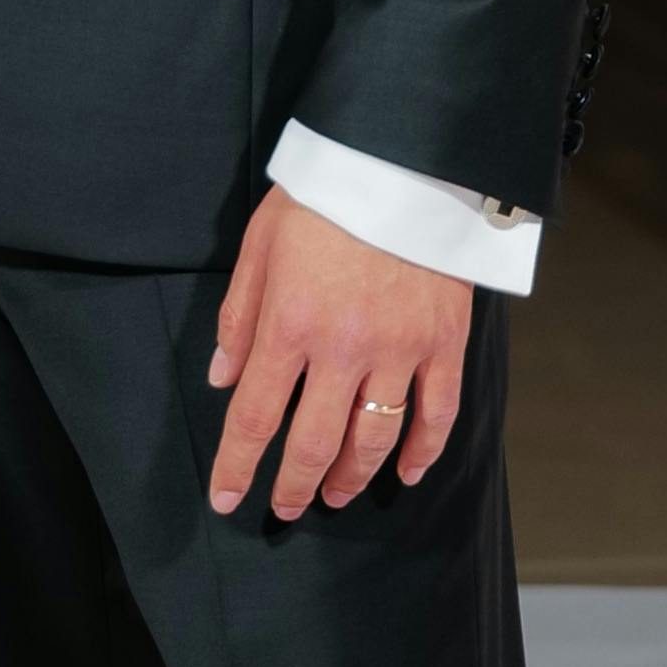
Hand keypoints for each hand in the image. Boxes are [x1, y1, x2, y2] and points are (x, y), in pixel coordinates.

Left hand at [206, 192, 472, 520]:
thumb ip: (240, 315)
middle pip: (313, 443)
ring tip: (333, 494)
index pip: (254, 416)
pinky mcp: (444, 343)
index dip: (237, 466)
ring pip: (373, 441)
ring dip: (350, 477)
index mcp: (290, 323)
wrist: (401, 158)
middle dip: (294, 486)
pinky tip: (406, 474)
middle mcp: (343, 349)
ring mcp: (400, 350)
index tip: (225, 499)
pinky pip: (437, 416)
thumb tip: (222, 378)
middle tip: (284, 507)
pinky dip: (422, 453)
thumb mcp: (261, 244)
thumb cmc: (322, 196)